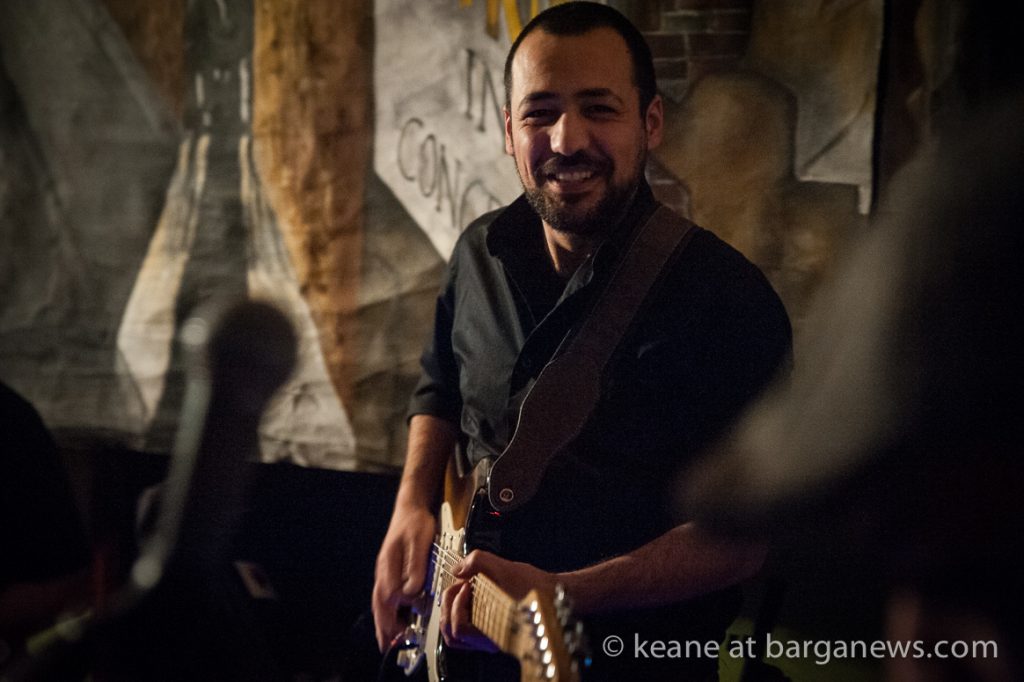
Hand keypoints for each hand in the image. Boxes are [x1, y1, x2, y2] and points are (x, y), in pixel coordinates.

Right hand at [371, 503, 435, 650]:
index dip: (394, 614)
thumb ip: (415, 567)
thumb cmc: (415, 523)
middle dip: (383, 625)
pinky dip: (387, 610)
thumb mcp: (419, 543)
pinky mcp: (390, 570)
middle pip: (380, 603)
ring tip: (388, 638)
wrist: (411, 507)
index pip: (388, 597)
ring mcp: (385, 570)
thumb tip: (411, 591)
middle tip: (386, 645)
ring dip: (384, 620)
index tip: (400, 627)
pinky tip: (394, 617)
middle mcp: (383, 571)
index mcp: (388, 566)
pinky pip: (386, 595)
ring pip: (380, 601)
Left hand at [440, 549, 556, 651]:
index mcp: (492, 630)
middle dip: (449, 606)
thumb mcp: (504, 567)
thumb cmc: (534, 586)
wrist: (555, 594)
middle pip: (452, 634)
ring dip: (453, 611)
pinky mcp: (493, 630)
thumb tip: (458, 569)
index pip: (458, 628)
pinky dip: (462, 613)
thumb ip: (476, 561)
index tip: (466, 583)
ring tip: (463, 591)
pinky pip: (467, 630)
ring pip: (458, 634)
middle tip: (460, 585)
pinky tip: (470, 596)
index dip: (456, 603)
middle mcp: (489, 639)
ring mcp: (490, 637)